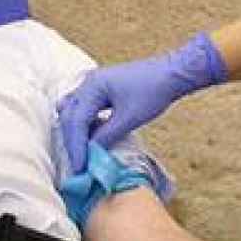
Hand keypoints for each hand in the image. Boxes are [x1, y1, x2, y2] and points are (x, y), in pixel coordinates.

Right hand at [56, 32, 226, 170]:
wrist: (172, 73)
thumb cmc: (153, 92)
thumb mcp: (129, 118)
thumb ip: (106, 136)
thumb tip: (90, 154)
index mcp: (92, 87)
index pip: (75, 121)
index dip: (76, 146)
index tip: (79, 168)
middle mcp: (87, 83)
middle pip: (69, 116)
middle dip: (72, 142)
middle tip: (78, 165)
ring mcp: (92, 83)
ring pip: (72, 111)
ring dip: (74, 132)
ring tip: (81, 153)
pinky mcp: (100, 88)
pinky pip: (82, 107)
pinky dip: (82, 123)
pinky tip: (90, 137)